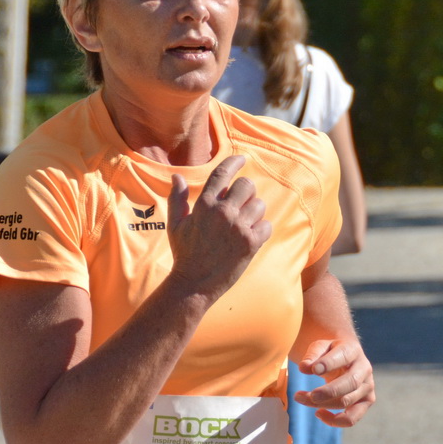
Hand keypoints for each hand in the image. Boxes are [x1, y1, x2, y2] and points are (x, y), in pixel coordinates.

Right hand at [164, 156, 271, 301]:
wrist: (193, 285)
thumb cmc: (184, 254)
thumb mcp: (175, 225)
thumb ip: (177, 199)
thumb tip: (176, 176)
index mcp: (204, 205)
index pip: (222, 173)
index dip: (235, 163)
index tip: (243, 159)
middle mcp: (222, 212)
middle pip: (247, 185)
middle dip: (246, 193)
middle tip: (241, 206)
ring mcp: (238, 227)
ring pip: (259, 205)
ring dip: (254, 213)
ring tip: (243, 226)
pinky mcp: (251, 243)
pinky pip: (267, 225)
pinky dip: (261, 231)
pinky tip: (249, 239)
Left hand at [293, 339, 374, 427]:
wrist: (345, 357)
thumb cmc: (329, 352)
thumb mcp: (320, 346)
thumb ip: (312, 355)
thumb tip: (304, 368)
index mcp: (353, 350)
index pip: (344, 356)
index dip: (328, 364)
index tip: (313, 370)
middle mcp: (364, 369)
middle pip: (351, 383)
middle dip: (328, 391)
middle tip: (307, 395)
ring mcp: (367, 387)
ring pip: (347, 401)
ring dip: (322, 404)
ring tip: (301, 398)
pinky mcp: (365, 402)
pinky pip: (352, 418)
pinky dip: (334, 420)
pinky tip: (318, 413)